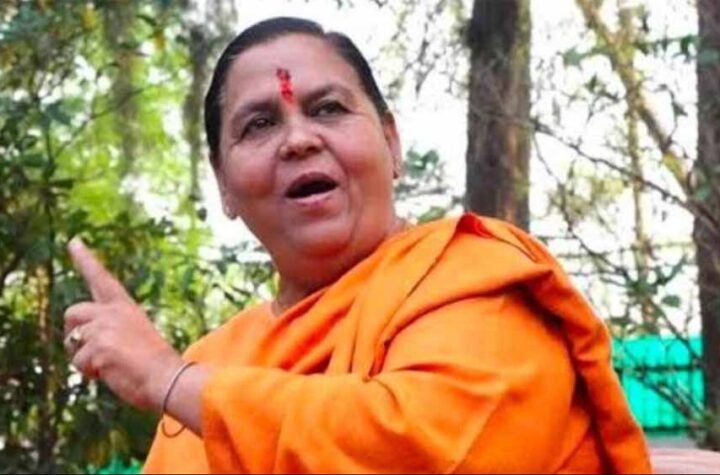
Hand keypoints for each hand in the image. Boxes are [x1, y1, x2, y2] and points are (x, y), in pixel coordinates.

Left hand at [63, 238, 183, 411]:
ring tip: (110, 366)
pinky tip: (112, 373)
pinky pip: (79, 363)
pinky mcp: (98, 347)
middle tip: (87, 350)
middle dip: (72, 332)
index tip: (73, 241)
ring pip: (72, 343)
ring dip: (84, 358)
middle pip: (72, 313)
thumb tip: (79, 343)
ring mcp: (104, 328)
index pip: (101, 278)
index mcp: (125, 307)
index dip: (85, 259)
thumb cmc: (154, 364)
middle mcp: (112, 312)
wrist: (167, 378)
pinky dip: (91, 373)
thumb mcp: (134, 337)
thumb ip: (109, 331)